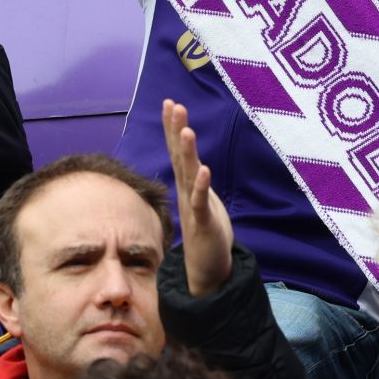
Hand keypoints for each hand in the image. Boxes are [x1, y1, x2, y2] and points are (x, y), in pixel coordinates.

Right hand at [164, 99, 232, 296]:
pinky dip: (201, 186)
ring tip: (186, 130)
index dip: (174, 128)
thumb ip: (197, 185)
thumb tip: (195, 166)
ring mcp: (193, 208)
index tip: (171, 104)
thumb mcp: (203, 204)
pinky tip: (204, 169)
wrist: (207, 274)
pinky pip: (200, 203)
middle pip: (179, 157)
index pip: (179, 153)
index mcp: (188, 188)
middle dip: (175, 130)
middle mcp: (187, 194)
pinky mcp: (203, 224)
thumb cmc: (207, 237)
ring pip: (188, 176)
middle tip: (173, 104)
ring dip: (187, 153)